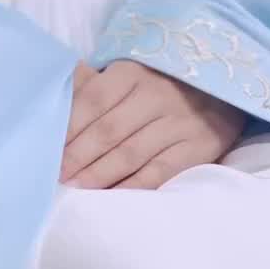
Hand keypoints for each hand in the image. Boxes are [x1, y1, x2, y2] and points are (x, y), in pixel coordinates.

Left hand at [60, 59, 245, 189]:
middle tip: (56, 177)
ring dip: (100, 175)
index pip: (93, 101)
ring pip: (131, 154)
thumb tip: (56, 87)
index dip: (69, 128)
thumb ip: (94, 82)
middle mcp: (155, 95)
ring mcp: (178, 123)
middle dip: (79, 156)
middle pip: (109, 131)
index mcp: (133, 72)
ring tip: (75, 190)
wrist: (223, 84)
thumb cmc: (162, 80)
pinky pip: (160, 172)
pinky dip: (134, 187)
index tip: (46, 149)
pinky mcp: (197, 147)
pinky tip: (113, 198)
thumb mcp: (130, 70)